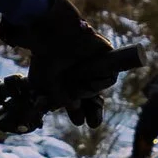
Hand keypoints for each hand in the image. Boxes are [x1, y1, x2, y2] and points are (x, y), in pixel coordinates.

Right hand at [0, 0, 123, 124]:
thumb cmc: (46, 56)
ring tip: (85, 93)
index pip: (78, 102)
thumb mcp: (47, 82)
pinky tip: (93, 83)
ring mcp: (94, 66)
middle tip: (93, 125)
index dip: (80, 114)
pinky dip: (104, 82)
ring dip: (95, 95)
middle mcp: (82, 75)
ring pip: (101, 88)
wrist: (54, 33)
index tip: (80, 122)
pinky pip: (111, 75)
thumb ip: (61, 97)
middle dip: (95, 113)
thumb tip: (74, 107)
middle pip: (94, 99)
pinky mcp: (106, 56)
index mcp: (68, 81)